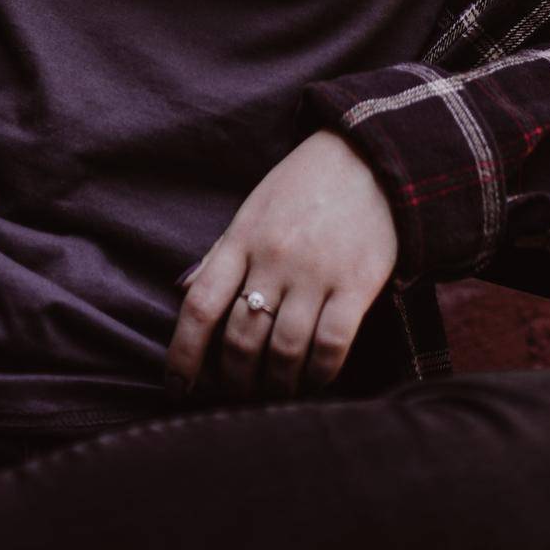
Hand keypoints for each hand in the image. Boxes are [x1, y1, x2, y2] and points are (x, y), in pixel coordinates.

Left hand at [164, 128, 398, 403]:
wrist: (372, 157)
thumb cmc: (305, 185)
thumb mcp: (254, 208)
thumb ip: (222, 253)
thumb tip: (184, 293)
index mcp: (243, 238)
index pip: (200, 305)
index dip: (183, 353)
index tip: (178, 386)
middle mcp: (274, 258)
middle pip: (241, 338)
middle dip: (233, 378)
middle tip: (236, 392)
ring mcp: (316, 273)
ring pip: (283, 351)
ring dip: (275, 384)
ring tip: (273, 392)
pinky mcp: (357, 284)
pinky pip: (331, 345)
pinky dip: (318, 374)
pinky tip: (312, 381)